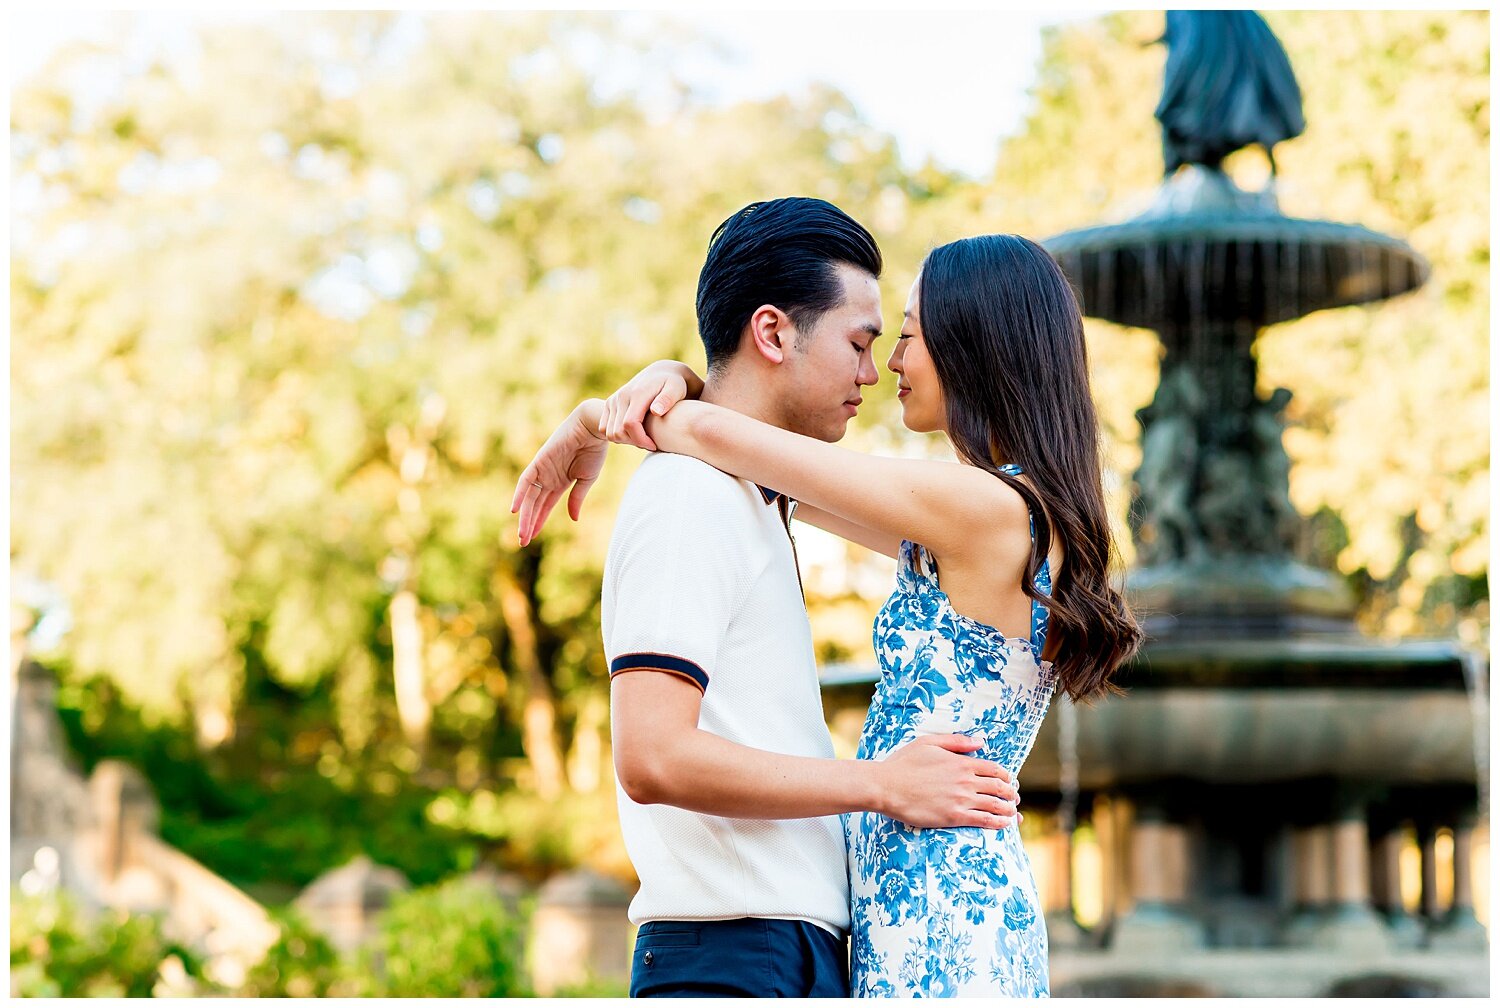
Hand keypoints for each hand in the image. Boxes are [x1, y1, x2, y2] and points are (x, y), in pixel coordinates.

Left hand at [511, 400, 607, 545]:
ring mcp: (543, 470)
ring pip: (529, 497)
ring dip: (524, 516)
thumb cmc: (595, 451)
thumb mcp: (587, 479)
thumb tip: (573, 519)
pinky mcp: (539, 462)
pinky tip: (515, 510)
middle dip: (529, 523)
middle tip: (523, 542)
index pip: (545, 506)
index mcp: (561, 482)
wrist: (594, 429)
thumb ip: (577, 498)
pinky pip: (525, 480)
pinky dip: (519, 494)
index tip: (531, 537)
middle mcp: (549, 478)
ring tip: (522, 534)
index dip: (538, 522)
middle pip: (535, 505)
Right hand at [601, 360, 701, 450]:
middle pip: (618, 431)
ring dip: (625, 440)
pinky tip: (633, 434)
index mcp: (637, 394)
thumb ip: (668, 399)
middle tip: (650, 443)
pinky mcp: (609, 404)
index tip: (654, 445)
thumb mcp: (676, 389)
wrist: (660, 373)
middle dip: (634, 442)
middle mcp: (621, 396)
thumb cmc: (673, 384)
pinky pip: (604, 428)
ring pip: (609, 432)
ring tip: (643, 438)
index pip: (630, 424)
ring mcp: (613, 400)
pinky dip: (617, 435)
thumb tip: (656, 411)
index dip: (640, 440)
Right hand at [875, 734, 1020, 829]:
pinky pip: (984, 821)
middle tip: (1014, 799)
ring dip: (1009, 810)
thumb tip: (981, 742)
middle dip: (1011, 794)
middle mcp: (966, 781)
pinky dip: (999, 823)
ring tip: (1014, 813)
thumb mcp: (929, 742)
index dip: (1006, 777)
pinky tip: (1005, 824)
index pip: (995, 769)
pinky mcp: (954, 817)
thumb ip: (957, 741)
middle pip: (999, 788)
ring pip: (995, 805)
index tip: (1009, 782)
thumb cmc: (904, 763)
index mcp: (962, 762)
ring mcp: (961, 800)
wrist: (886, 786)